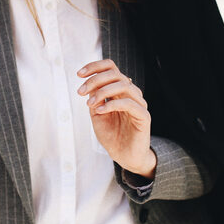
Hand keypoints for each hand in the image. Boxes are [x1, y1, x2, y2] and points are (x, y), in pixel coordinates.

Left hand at [77, 59, 155, 178]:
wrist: (124, 157)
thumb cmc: (112, 136)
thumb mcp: (97, 114)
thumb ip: (94, 99)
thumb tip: (89, 83)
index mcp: (120, 90)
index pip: (111, 68)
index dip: (95, 67)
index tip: (79, 74)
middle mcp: (131, 93)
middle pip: (115, 74)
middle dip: (95, 80)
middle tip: (80, 92)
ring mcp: (139, 103)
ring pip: (123, 85)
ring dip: (102, 91)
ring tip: (89, 103)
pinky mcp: (144, 116)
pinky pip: (130, 103)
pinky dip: (112, 104)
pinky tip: (100, 110)